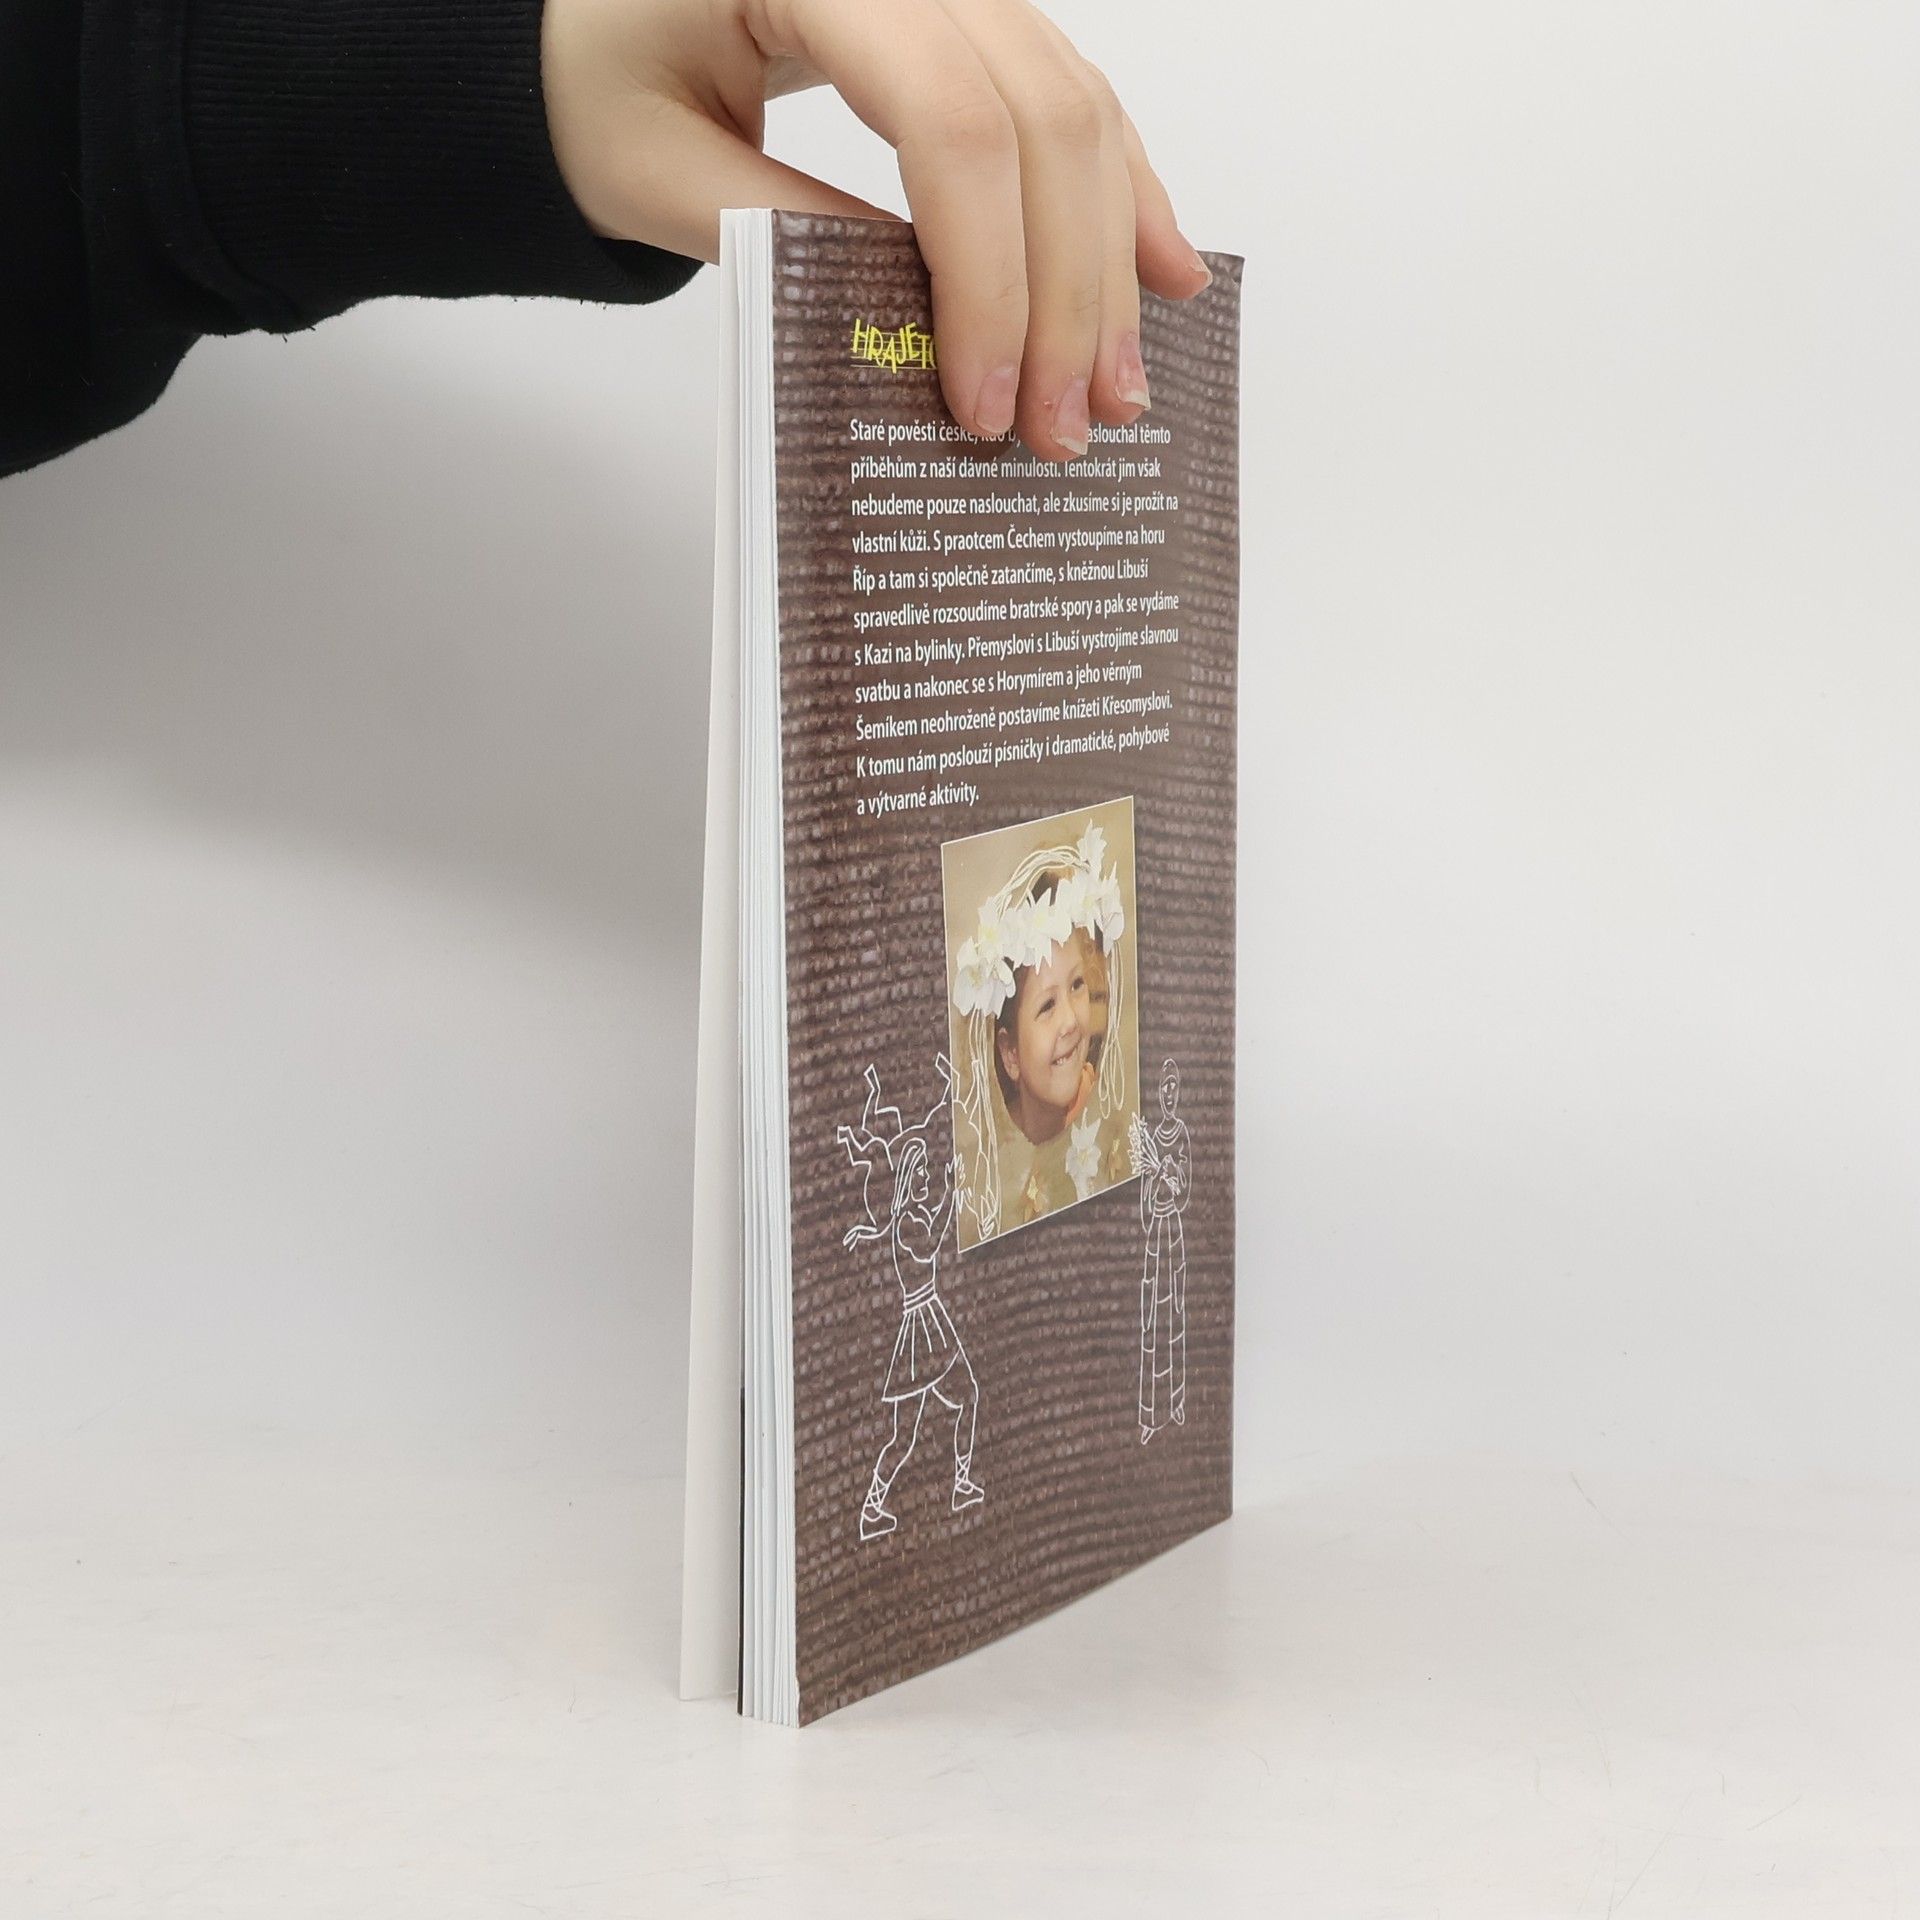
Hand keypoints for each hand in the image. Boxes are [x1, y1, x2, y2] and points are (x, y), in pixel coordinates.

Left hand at [541, 0, 1212, 458]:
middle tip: (1063, 428)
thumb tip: (921, 330)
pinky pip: (1076, 101)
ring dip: (1108, 265)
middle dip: (1064, 295)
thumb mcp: (655, 168)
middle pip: (1042, 124)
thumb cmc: (600, 76)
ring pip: (1078, 115)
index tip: (982, 404)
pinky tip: (1163, 275)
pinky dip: (1124, 196)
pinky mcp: (977, 23)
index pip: (952, 124)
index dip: (987, 278)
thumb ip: (786, 239)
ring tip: (1114, 388)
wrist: (595, 13)